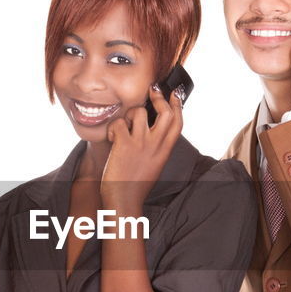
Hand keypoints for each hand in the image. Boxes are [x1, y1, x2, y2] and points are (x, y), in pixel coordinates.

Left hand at [100, 87, 182, 211]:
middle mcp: (156, 145)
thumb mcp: (153, 164)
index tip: (173, 93)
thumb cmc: (135, 184)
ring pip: (139, 111)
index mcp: (165, 151)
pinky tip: (112, 139)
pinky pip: (119, 123)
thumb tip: (151, 129)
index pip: (178, 122)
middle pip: (166, 112)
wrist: (123, 200)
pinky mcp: (124, 144)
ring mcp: (140, 144)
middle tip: (151, 91)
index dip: (177, 104)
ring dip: (129, 114)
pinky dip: (113, 127)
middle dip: (159, 97)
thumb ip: (155, 147)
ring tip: (124, 126)